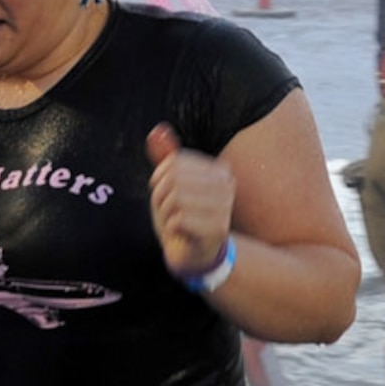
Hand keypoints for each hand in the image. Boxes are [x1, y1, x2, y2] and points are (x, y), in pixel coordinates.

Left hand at [146, 123, 235, 276]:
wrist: (195, 255)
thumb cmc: (183, 216)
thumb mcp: (171, 184)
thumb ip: (166, 157)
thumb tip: (157, 130)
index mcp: (220, 170)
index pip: (174, 162)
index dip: (161, 179)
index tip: (169, 196)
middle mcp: (227, 186)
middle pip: (174, 179)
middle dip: (161, 198)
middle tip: (170, 212)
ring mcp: (225, 208)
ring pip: (176, 198)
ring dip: (166, 214)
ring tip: (176, 223)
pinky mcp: (217, 229)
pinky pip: (179, 219)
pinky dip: (172, 228)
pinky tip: (181, 233)